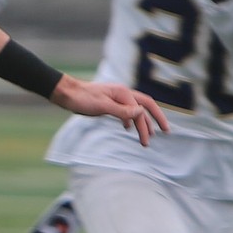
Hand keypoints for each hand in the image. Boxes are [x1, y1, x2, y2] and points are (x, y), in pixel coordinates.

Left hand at [50, 76, 168, 146]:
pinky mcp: (109, 102)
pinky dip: (130, 120)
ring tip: (148, 135)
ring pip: (135, 109)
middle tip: (165, 132)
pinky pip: (125, 111)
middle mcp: (122, 93)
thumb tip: (141, 112)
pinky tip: (127, 128)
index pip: (141, 110)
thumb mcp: (102, 106)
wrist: (66, 94)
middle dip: (155, 119)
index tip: (148, 140)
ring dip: (142, 122)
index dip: (148, 125)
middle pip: (145, 106)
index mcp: (123, 93)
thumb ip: (122, 110)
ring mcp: (116, 97)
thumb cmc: (82, 99)